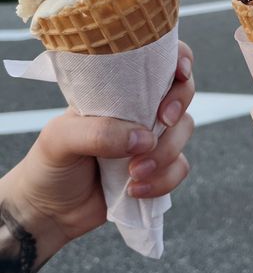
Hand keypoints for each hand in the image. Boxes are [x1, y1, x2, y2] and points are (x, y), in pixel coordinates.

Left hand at [0, 41, 194, 252]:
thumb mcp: (60, 138)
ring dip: (165, 153)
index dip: (178, 59)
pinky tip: (135, 189)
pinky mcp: (158, 169)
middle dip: (178, 105)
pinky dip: (163, 180)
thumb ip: (99, 133)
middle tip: (163, 121)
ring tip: (133, 173)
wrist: (48, 213)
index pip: (156, 61)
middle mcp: (139, 109)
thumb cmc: (49, 164)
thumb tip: (144, 138)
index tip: (180, 73)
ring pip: (184, 130)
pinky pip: (179, 167)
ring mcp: (151, 138)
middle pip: (182, 91)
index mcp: (117, 90)